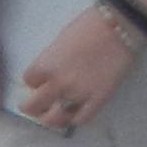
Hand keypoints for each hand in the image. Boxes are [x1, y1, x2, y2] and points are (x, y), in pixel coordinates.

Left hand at [16, 1, 139, 129]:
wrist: (117, 28)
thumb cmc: (87, 26)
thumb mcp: (60, 41)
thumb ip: (52, 60)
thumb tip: (51, 71)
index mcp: (45, 65)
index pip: (29, 81)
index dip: (33, 81)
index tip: (39, 81)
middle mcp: (57, 84)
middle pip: (34, 105)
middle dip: (32, 108)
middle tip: (34, 107)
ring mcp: (78, 95)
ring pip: (55, 119)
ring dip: (50, 119)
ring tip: (52, 117)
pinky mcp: (98, 100)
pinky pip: (81, 119)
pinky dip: (75, 120)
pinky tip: (75, 116)